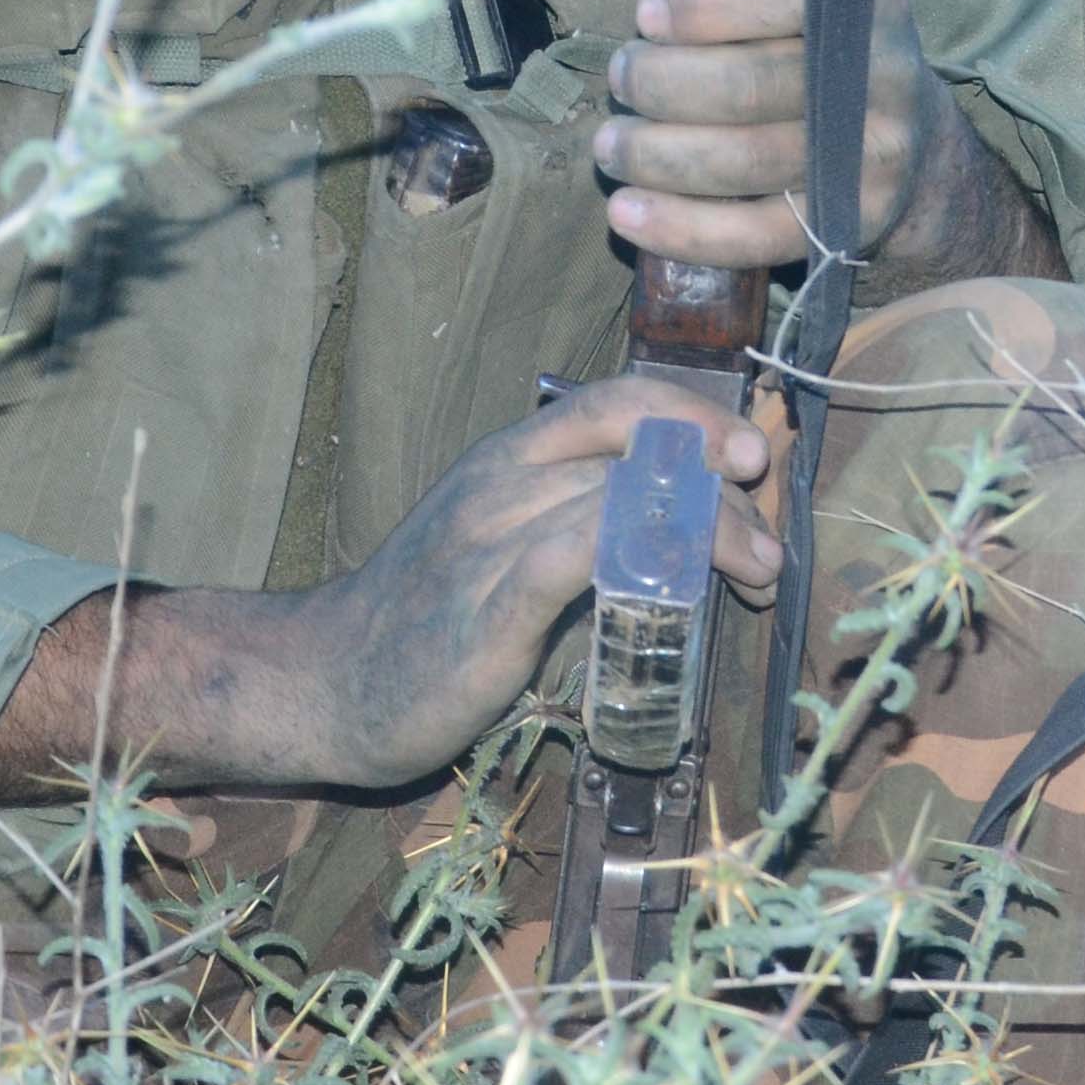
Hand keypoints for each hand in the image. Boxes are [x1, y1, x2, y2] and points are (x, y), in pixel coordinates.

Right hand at [0, 375, 774, 801]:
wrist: (318, 684)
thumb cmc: (422, 623)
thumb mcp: (500, 547)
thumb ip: (574, 524)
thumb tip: (682, 528)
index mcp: (507, 460)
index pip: (614, 400)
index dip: (692, 412)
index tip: (748, 456)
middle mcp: (500, 484)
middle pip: (632, 444)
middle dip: (719, 481)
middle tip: (766, 536)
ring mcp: (488, 542)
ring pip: (618, 496)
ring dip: (707, 530)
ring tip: (754, 572)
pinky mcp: (484, 611)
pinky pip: (571, 557)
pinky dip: (637, 555)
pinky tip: (682, 583)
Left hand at [595, 0, 1066, 294]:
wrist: (916, 140)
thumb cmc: (816, 29)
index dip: (704, 10)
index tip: (645, 16)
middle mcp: (880, 73)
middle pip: (748, 87)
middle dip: (661, 86)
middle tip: (619, 79)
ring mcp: (873, 155)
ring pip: (742, 163)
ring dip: (655, 156)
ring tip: (610, 143)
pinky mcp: (853, 222)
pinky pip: (756, 236)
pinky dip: (682, 229)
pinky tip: (627, 212)